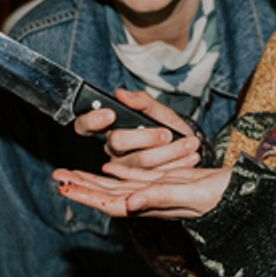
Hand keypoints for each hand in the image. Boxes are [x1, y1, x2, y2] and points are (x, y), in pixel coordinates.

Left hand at [53, 164, 231, 219]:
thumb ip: (160, 197)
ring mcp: (157, 191)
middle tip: (57, 176)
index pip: (110, 201)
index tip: (64, 186)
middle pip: (107, 194)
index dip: (86, 194)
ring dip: (93, 178)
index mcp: (153, 204)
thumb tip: (128, 202)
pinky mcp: (167, 182)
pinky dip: (118, 171)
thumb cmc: (223, 199)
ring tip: (72, 172)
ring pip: (117, 185)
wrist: (245, 196)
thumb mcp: (192, 195)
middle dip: (82, 185)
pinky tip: (108, 166)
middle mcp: (150, 200)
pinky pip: (136, 177)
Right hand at [72, 89, 202, 171]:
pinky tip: (190, 157)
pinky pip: (156, 175)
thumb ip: (142, 102)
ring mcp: (124, 169)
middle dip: (145, 137)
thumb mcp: (158, 111)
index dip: (92, 120)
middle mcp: (112, 150)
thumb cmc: (167, 127)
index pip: (85, 125)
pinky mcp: (139, 183)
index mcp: (109, 129)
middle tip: (167, 134)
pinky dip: (177, 163)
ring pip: (141, 161)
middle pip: (117, 143)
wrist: (185, 148)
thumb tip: (121, 93)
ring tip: (190, 144)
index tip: (110, 114)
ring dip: (169, 152)